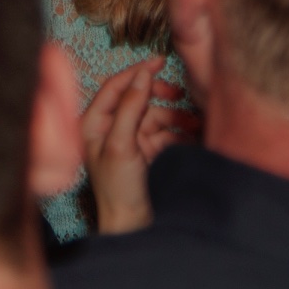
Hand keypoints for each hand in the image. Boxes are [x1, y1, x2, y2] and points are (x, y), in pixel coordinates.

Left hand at [82, 57, 199, 234]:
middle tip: (179, 95)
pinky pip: (166, 132)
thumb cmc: (117, 191)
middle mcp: (110, 128)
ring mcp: (130, 140)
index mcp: (94, 123)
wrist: (132, 227)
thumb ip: (131, 107)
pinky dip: (179, 132)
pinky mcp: (147, 152)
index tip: (160, 61)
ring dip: (176, 117)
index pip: (115, 86)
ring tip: (194, 124)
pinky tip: (192, 137)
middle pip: (138, 97)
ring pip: (156, 115)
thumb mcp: (122, 145)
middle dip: (160, 96)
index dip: (137, 71)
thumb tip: (142, 74)